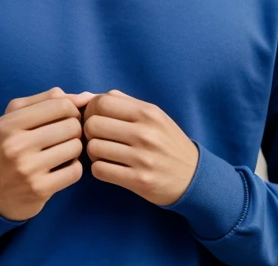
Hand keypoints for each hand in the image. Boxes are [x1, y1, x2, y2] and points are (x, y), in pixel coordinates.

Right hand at [0, 86, 93, 220]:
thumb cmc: (8, 147)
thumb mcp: (16, 117)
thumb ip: (48, 100)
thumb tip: (86, 96)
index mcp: (9, 123)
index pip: (60, 104)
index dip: (72, 109)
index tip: (68, 117)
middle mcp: (16, 145)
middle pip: (71, 125)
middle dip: (75, 129)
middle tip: (67, 136)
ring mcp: (27, 169)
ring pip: (75, 147)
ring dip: (75, 149)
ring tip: (64, 151)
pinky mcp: (39, 189)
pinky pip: (75, 171)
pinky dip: (74, 168)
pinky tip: (63, 168)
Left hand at [82, 89, 198, 205]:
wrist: (192, 176)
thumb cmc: (166, 141)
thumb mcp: (152, 114)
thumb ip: (121, 102)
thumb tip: (85, 97)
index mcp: (147, 112)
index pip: (102, 103)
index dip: (91, 110)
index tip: (96, 119)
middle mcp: (145, 132)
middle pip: (93, 125)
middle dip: (89, 132)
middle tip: (98, 138)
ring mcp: (142, 158)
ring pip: (94, 148)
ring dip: (93, 152)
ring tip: (103, 153)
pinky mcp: (138, 180)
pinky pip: (100, 171)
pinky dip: (98, 169)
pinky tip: (108, 167)